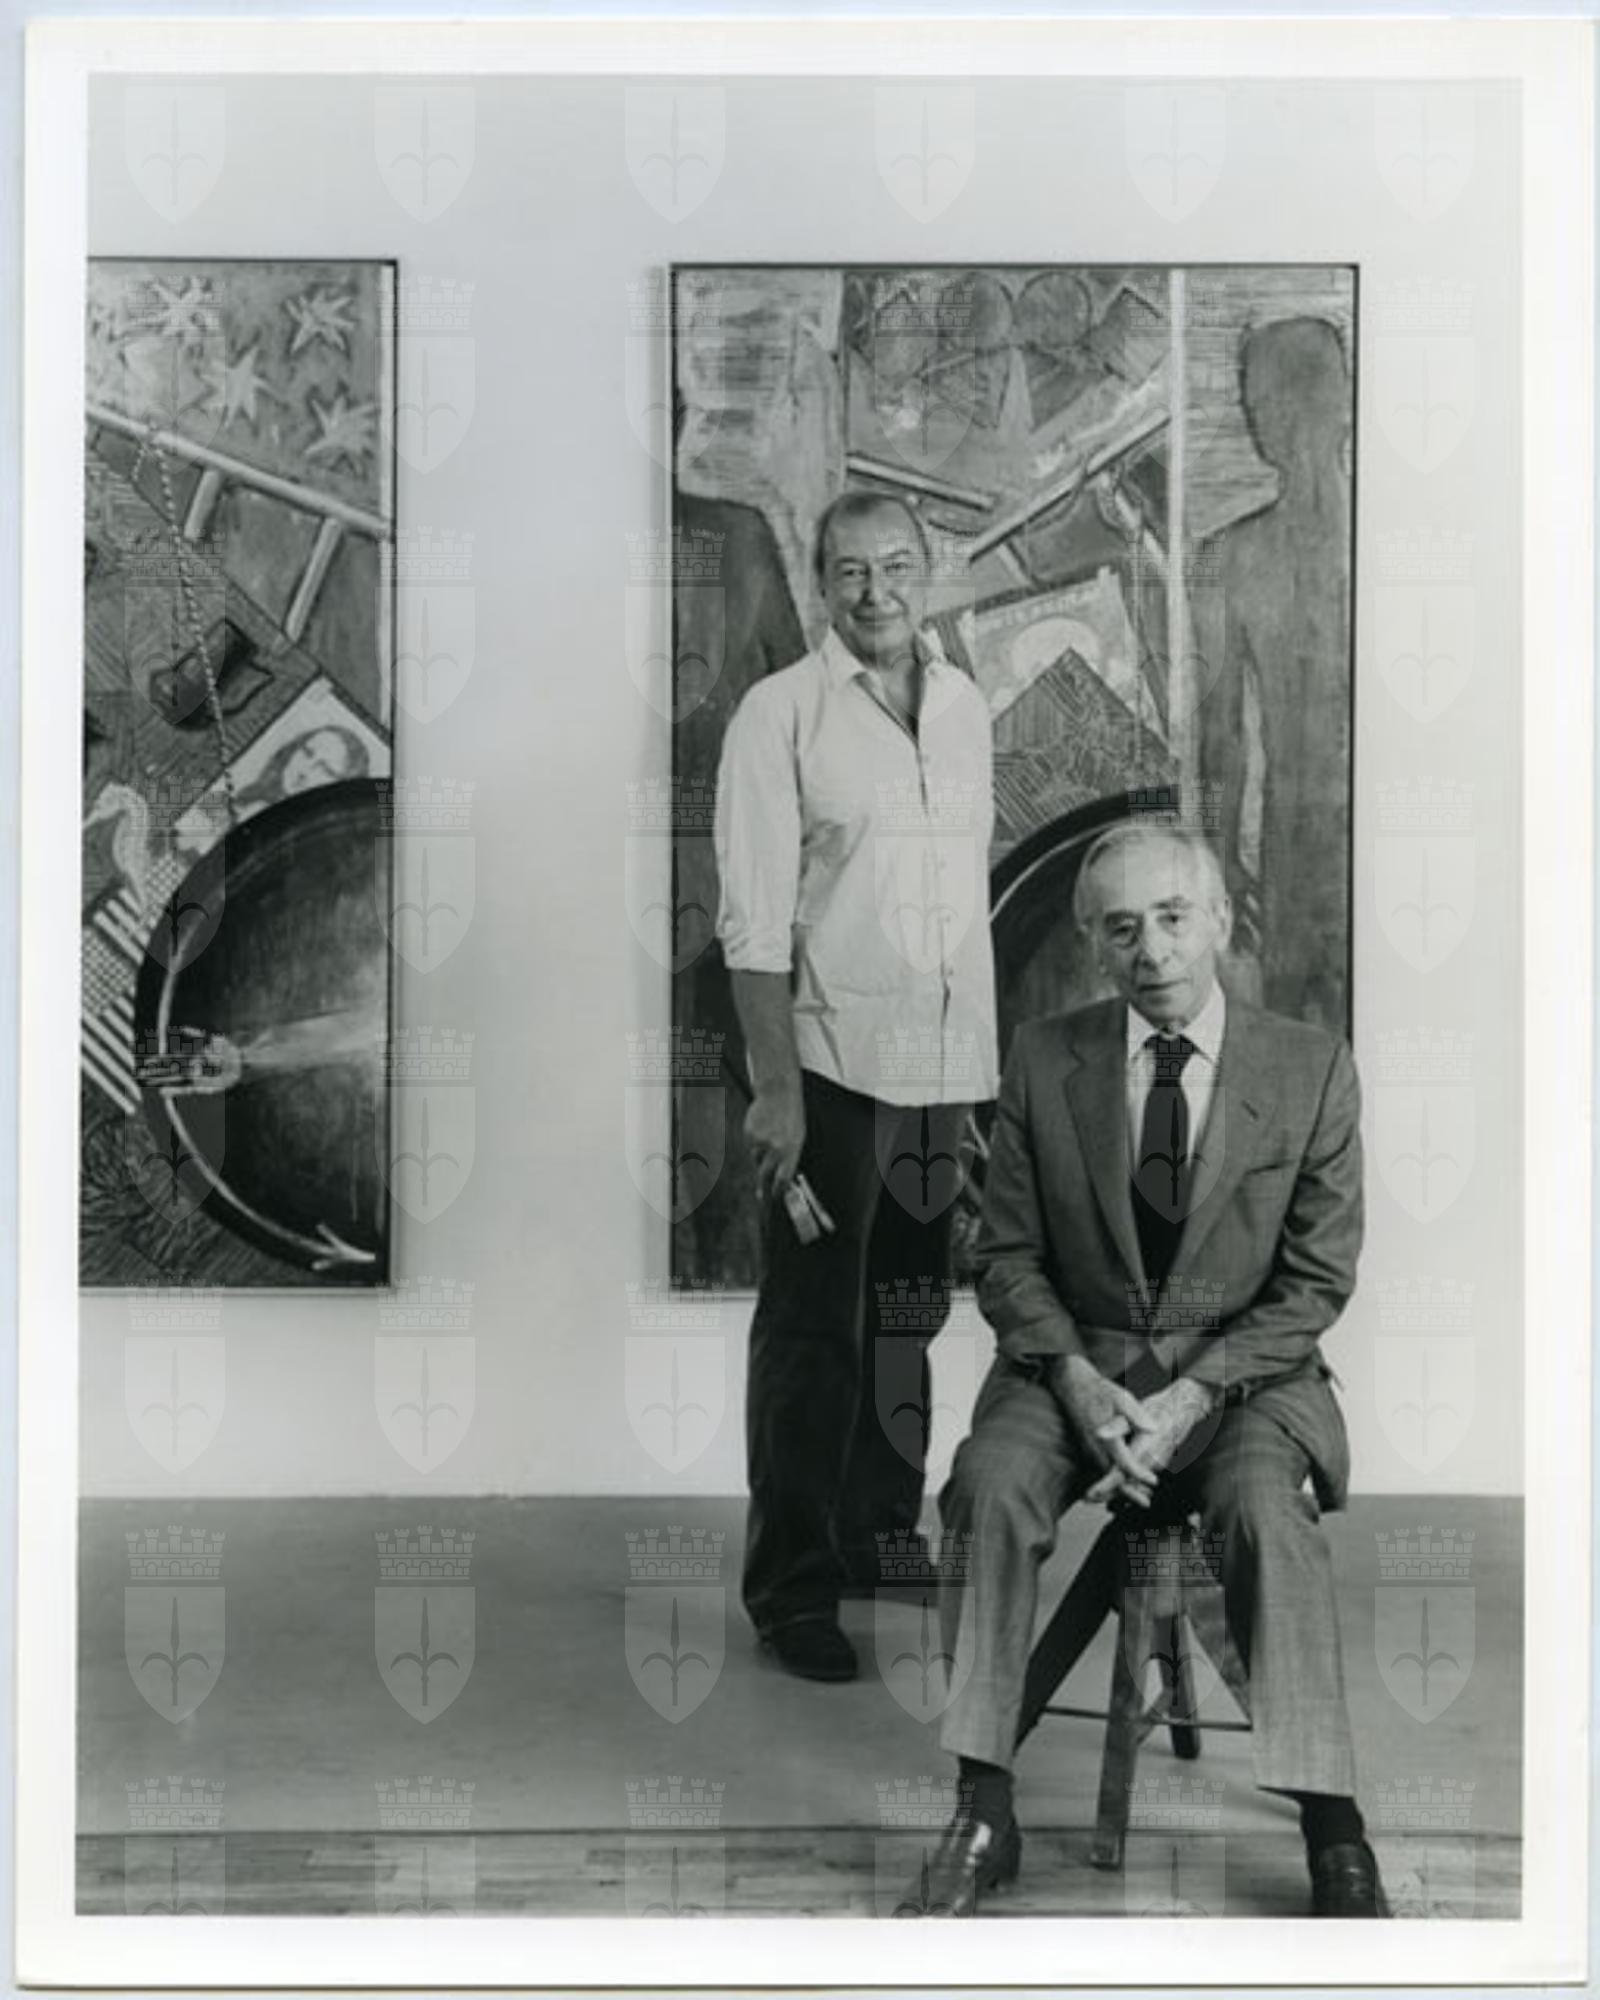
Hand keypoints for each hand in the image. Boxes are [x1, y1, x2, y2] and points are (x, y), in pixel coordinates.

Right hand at [745, 1086, 804, 1204]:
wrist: (778, 1093)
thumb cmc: (791, 1116)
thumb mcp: (798, 1138)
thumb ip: (790, 1159)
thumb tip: (783, 1179)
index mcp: (792, 1150)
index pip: (783, 1180)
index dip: (777, 1193)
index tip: (774, 1199)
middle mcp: (775, 1148)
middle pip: (764, 1176)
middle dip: (763, 1186)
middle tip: (761, 1194)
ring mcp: (760, 1142)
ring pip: (756, 1160)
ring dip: (761, 1158)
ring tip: (768, 1142)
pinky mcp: (749, 1135)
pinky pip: (750, 1147)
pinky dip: (755, 1143)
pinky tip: (762, 1131)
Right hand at [1049, 1355, 1157, 1495]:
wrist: (1072, 1385)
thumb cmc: (1100, 1390)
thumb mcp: (1122, 1398)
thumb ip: (1137, 1415)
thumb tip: (1154, 1428)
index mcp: (1105, 1437)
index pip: (1124, 1463)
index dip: (1139, 1474)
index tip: (1154, 1481)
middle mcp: (1094, 1447)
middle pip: (1112, 1477)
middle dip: (1129, 1491)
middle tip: (1146, 1502)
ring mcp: (1088, 1448)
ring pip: (1104, 1475)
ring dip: (1120, 1488)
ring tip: (1139, 1497)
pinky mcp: (1086, 1447)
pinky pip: (1098, 1469)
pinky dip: (1110, 1479)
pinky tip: (1121, 1483)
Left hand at [1087, 1377, 1217, 1505]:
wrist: (1183, 1410)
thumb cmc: (1157, 1409)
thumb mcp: (1133, 1410)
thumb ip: (1116, 1426)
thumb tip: (1099, 1433)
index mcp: (1144, 1450)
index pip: (1121, 1475)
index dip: (1105, 1486)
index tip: (1090, 1494)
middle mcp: (1152, 1462)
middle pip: (1127, 1484)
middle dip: (1107, 1492)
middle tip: (1087, 1497)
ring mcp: (1158, 1464)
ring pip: (1134, 1482)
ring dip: (1117, 1489)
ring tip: (1096, 1495)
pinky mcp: (1159, 1463)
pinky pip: (1141, 1477)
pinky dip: (1128, 1482)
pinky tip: (1115, 1484)